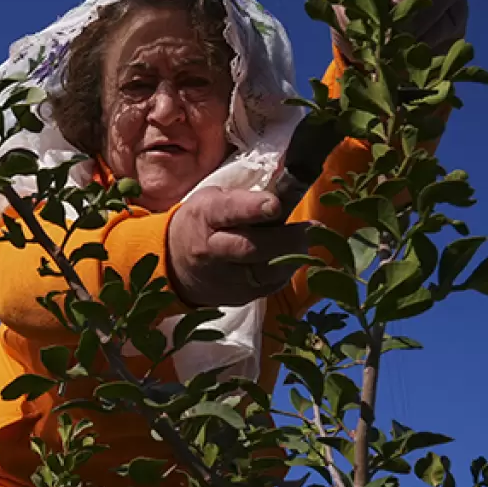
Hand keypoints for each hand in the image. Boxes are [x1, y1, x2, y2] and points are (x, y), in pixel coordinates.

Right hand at [167, 187, 310, 307]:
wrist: (175, 264)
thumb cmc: (203, 223)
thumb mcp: (214, 199)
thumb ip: (245, 197)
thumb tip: (287, 189)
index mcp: (205, 216)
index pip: (228, 211)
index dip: (253, 209)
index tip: (276, 205)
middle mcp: (211, 251)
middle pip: (250, 248)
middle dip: (285, 239)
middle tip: (312, 229)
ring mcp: (223, 278)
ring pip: (263, 272)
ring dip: (291, 258)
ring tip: (306, 243)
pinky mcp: (236, 297)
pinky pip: (267, 287)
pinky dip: (284, 272)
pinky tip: (293, 259)